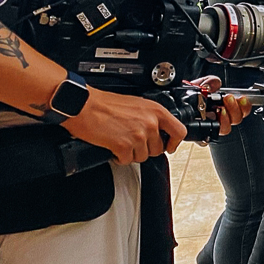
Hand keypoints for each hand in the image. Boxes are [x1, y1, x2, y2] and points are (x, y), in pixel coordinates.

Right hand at [62, 86, 187, 164]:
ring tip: (121, 143)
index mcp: (156, 111)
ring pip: (143, 156)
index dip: (175, 143)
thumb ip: (150, 116)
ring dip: (132, 154)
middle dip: (146, 149)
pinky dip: (119, 158)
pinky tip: (113, 149)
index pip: (179, 131)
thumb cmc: (105, 103)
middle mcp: (150, 123)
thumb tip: (156, 129)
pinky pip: (127, 160)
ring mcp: (138, 135)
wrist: (84, 105)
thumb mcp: (137, 104)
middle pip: (158, 149)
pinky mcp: (124, 146)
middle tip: (134, 144)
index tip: (169, 146)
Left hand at [190, 76, 249, 137]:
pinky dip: (212, 129)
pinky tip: (211, 120)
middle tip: (228, 99)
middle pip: (237, 119)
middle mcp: (220, 117)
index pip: (243, 109)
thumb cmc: (190, 96)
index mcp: (225, 105)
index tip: (242, 98)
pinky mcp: (201, 134)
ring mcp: (211, 126)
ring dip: (226, 118)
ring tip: (220, 109)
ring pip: (227, 128)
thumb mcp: (201, 84)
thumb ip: (211, 81)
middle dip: (235, 108)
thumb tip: (215, 85)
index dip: (245, 105)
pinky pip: (210, 136)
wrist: (176, 103)